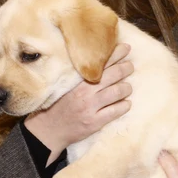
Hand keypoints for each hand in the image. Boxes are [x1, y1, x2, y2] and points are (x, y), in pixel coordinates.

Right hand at [23, 43, 132, 160]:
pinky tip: (126, 103)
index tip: (125, 47)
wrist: (48, 130)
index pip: (100, 63)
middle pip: (112, 75)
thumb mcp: (65, 86)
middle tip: (130, 66)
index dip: (115, 54)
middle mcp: (85, 92)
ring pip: (117, 92)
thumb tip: (99, 63)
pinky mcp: (94, 122)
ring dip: (126, 87)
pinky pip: (116, 111)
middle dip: (125, 68)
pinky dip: (124, 105)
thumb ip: (80, 76)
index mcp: (77, 81)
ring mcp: (90, 107)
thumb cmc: (57, 105)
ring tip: (127, 87)